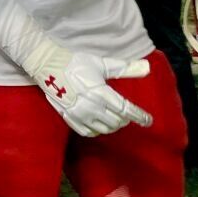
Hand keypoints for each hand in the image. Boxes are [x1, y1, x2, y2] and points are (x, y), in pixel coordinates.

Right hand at [24, 44, 153, 137]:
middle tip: (126, 113)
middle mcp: (92, 107)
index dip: (139, 116)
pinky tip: (100, 123)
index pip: (126, 109)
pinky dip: (99, 130)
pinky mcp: (70, 119)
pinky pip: (90, 132)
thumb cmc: (77, 64)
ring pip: (105, 129)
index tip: (149, 121)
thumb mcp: (103, 64)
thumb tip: (147, 67)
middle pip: (117, 121)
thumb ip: (126, 68)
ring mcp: (80, 115)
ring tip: (114, 118)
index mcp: (101, 92)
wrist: (49, 67)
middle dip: (125, 119)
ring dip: (113, 125)